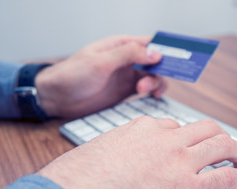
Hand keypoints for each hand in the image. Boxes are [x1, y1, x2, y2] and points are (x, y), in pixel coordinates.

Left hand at [35, 35, 164, 117]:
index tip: (178, 58)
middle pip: (155, 61)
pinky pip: (146, 89)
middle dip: (161, 69)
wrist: (57, 98)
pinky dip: (153, 92)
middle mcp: (127, 59)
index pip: (149, 42)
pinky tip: (152, 97)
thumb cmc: (73, 74)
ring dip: (154, 83)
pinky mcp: (125, 91)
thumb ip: (128, 55)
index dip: (165, 49)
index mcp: (121, 45)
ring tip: (143, 91)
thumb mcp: (101, 62)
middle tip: (157, 80)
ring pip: (153, 76)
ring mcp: (127, 76)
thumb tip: (156, 53)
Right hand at [38, 117, 236, 188]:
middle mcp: (165, 140)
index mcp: (142, 129)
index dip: (185, 136)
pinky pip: (225, 177)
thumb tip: (113, 160)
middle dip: (219, 135)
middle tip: (226, 145)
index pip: (173, 126)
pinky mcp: (190, 188)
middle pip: (205, 128)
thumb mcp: (97, 152)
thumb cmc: (78, 180)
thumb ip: (115, 150)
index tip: (188, 144)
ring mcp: (180, 161)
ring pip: (222, 144)